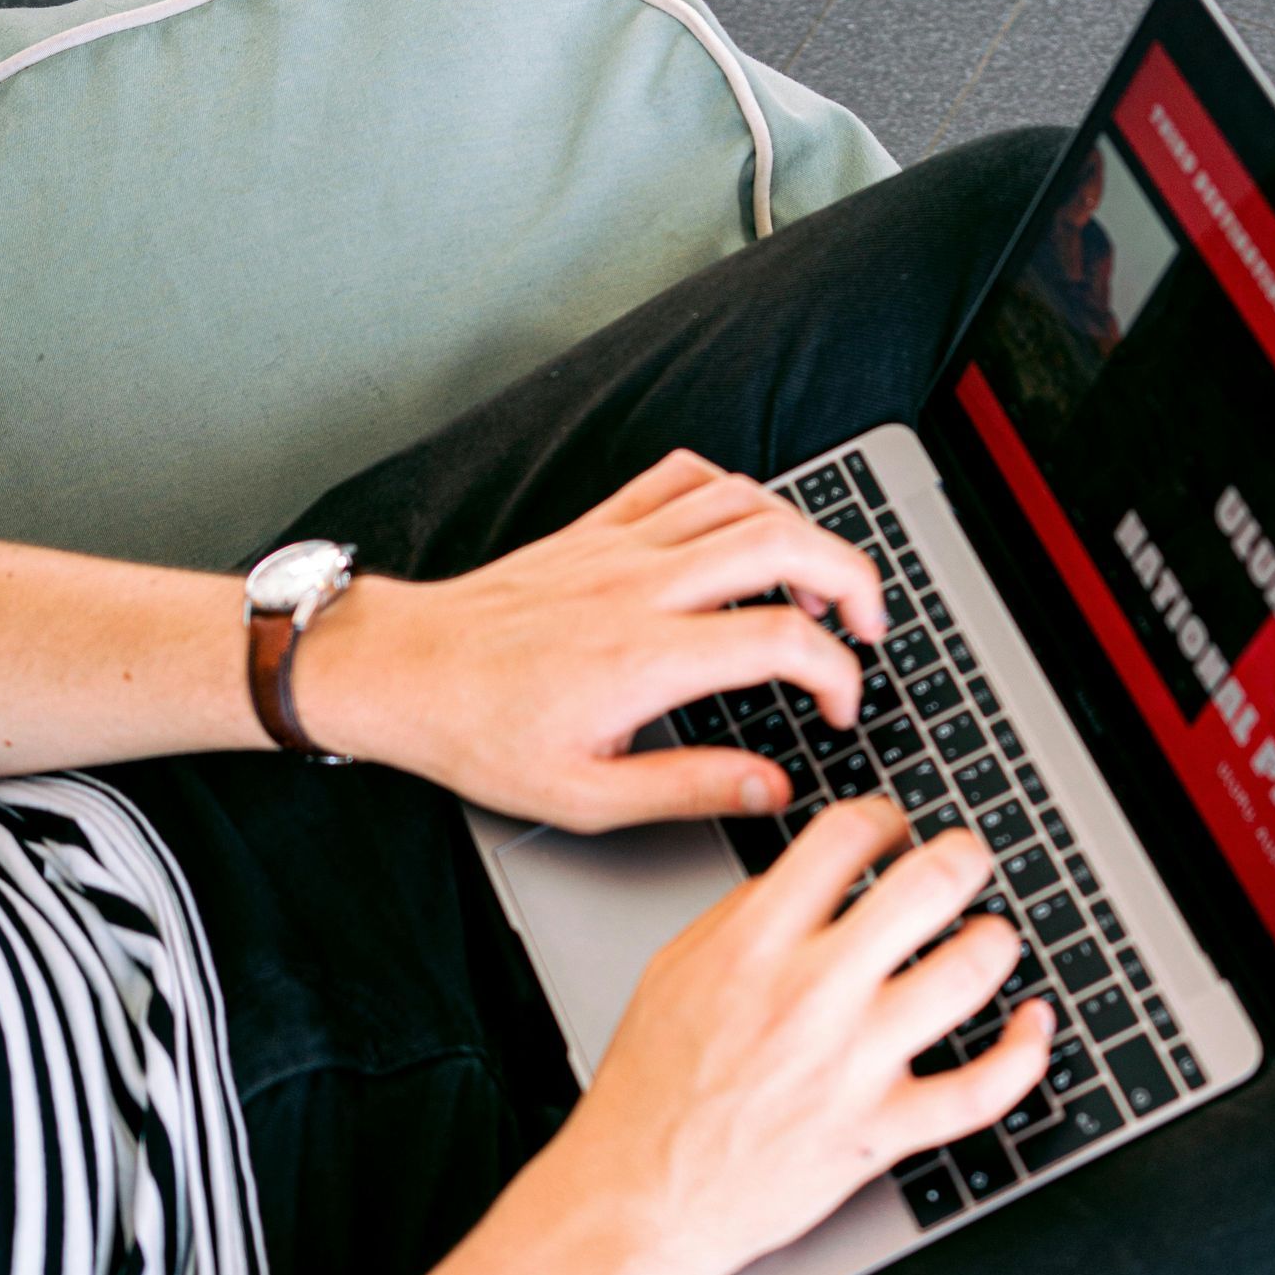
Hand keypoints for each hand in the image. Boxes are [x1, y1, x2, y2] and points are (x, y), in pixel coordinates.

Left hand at [297, 451, 888, 829]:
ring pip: (743, 502)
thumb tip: (774, 789)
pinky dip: (732, 491)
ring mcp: (620, 546)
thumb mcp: (588, 796)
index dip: (837, 674)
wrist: (404, 673)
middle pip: (784, 545)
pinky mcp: (597, 528)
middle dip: (854, 578)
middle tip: (870, 625)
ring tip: (822, 583)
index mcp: (647, 658)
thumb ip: (692, 788)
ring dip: (804, 533)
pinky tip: (744, 529)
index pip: (784, 640)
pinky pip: (682, 478)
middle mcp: (642, 586)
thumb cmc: (482, 735)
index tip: (838, 709)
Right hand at [531, 798, 1056, 1274]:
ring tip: (991, 939)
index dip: (885, 818)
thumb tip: (808, 878)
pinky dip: (1024, 1053)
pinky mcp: (880, 1132)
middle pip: (926, 887)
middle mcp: (811, 994)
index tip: (894, 830)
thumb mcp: (674, 971)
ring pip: (967, 974)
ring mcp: (852, 1065)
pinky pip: (981, 1090)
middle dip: (963, 859)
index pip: (845, 837)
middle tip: (966, 864)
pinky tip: (1032, 1026)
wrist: (638, 1196)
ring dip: (996, 943)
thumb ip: (743, 915)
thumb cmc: (651, 1092)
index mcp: (755, 944)